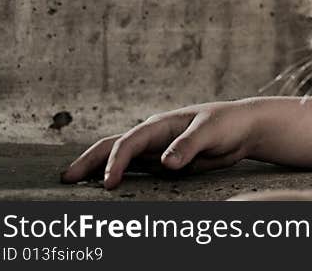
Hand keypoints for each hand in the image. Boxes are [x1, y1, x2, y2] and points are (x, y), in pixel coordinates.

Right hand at [60, 100, 260, 189]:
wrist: (244, 127)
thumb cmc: (228, 122)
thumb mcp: (210, 131)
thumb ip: (188, 146)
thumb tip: (165, 164)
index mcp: (161, 124)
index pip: (129, 142)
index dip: (115, 162)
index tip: (108, 184)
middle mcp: (153, 135)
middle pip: (114, 146)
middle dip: (90, 160)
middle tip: (66, 178)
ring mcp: (157, 149)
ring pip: (122, 159)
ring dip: (101, 170)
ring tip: (77, 185)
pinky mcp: (165, 162)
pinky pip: (138, 171)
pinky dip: (121, 178)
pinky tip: (110, 189)